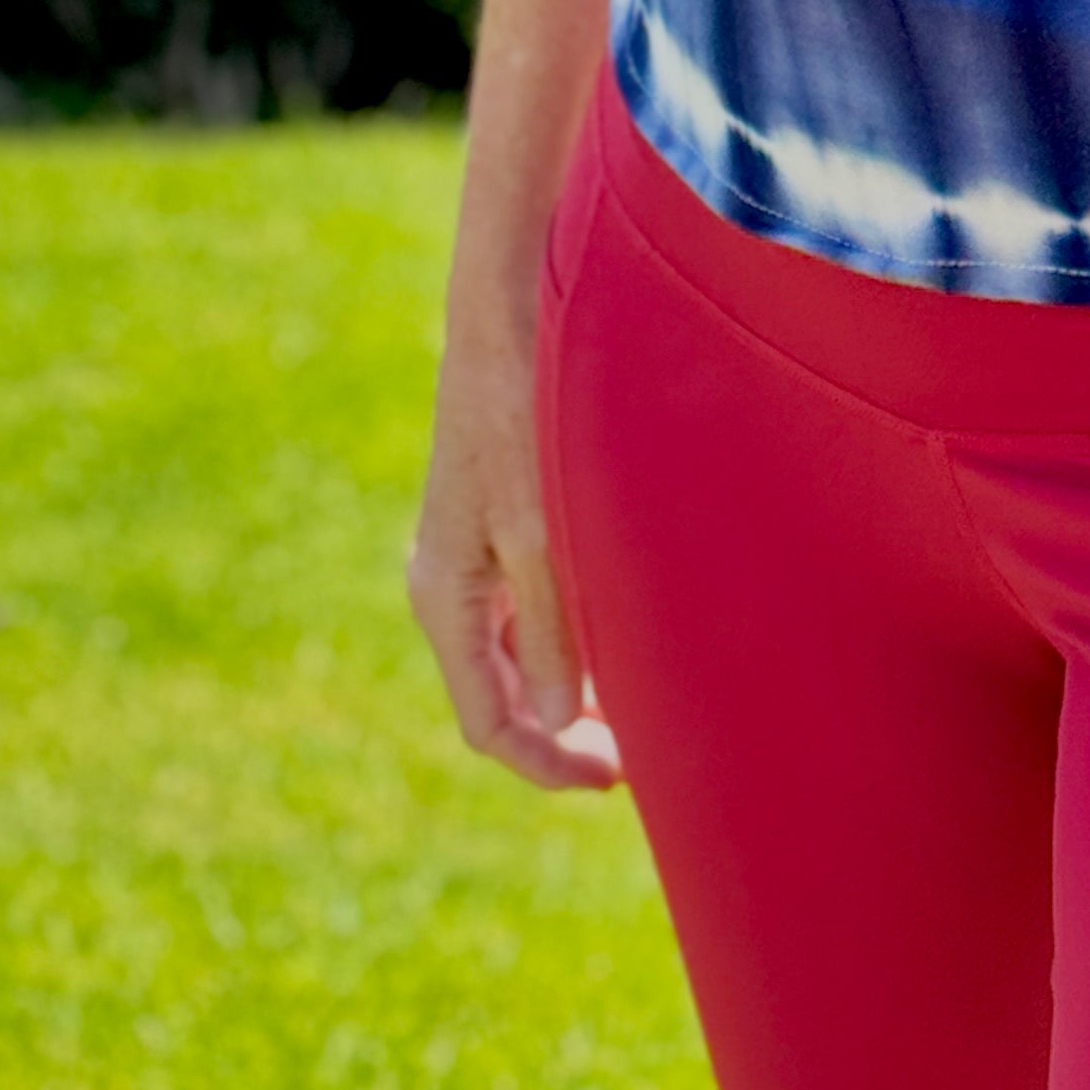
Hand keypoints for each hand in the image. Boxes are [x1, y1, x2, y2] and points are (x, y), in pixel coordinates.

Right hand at [407, 321, 622, 791]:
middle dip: (564, 735)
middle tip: (641, 757)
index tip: (619, 781)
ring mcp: (471, 555)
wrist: (506, 308)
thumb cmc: (522, 409)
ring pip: (519, 655)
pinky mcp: (495, 523)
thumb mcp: (542, 529)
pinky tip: (621, 637)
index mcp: (447, 599)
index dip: (551, 764)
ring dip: (572, 690)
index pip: (489, 723)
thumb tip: (563, 721)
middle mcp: (450, 586)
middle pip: (502, 697)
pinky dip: (570, 640)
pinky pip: (528, 610)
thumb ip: (556, 628)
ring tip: (641, 706)